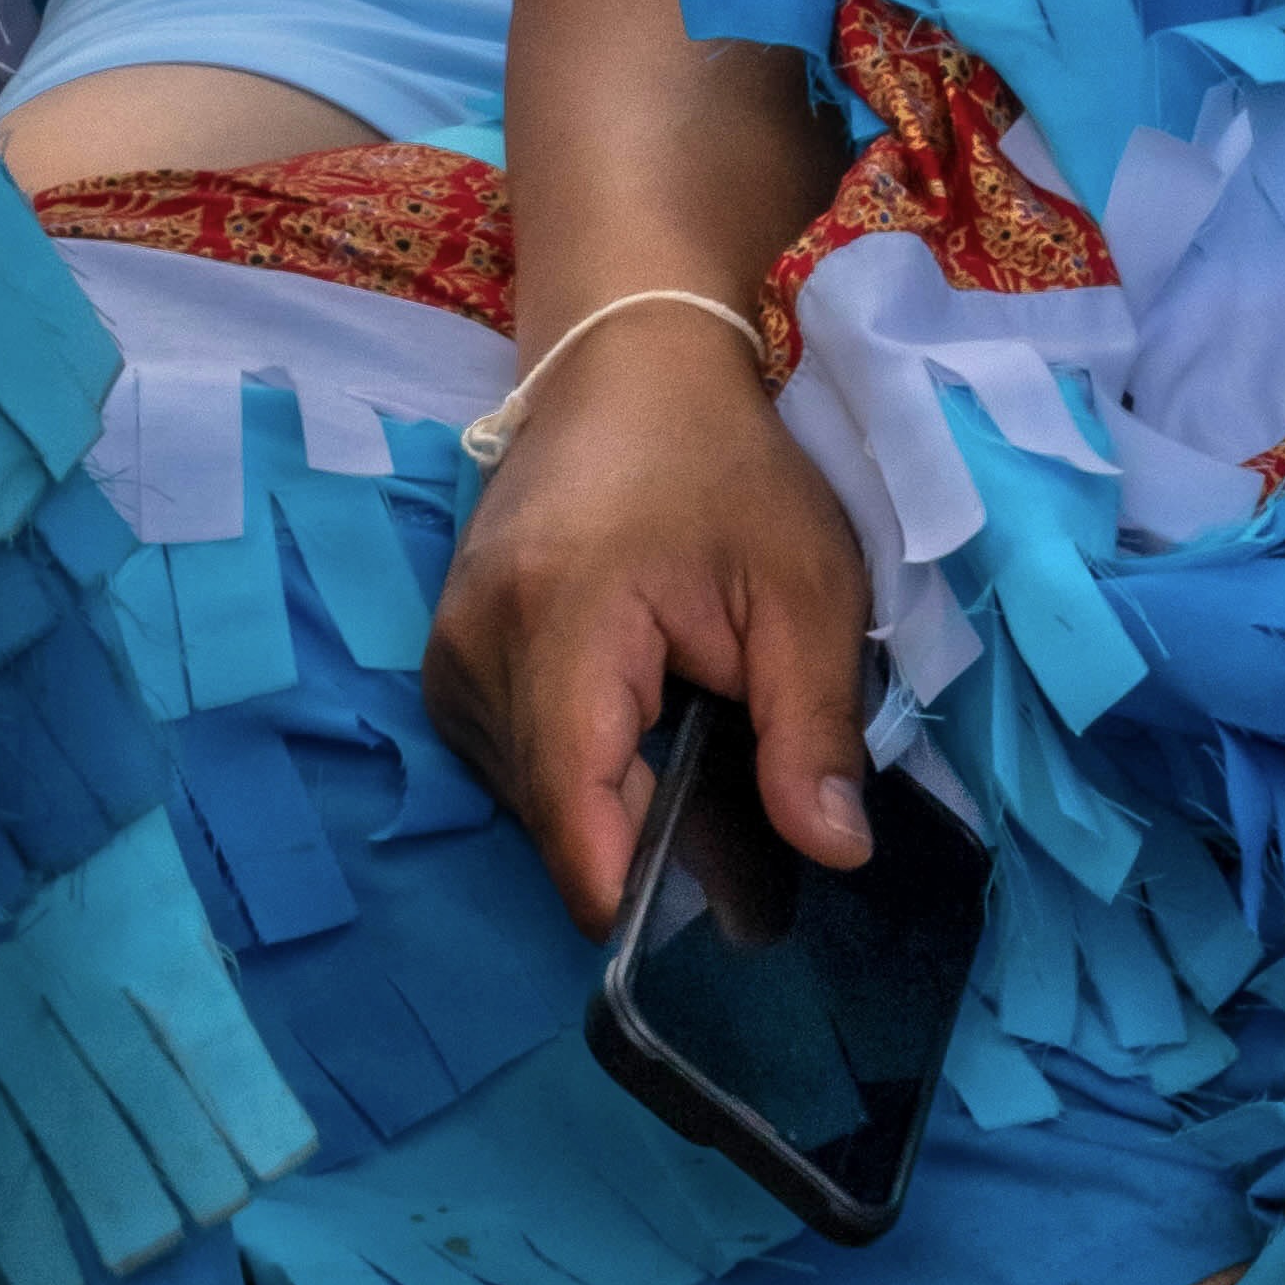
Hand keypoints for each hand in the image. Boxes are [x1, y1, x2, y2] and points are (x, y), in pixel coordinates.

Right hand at [425, 302, 873, 935]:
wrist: (629, 363)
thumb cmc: (727, 466)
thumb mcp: (807, 590)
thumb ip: (814, 728)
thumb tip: (835, 854)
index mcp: (559, 627)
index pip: (574, 817)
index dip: (639, 892)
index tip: (717, 921)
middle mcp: (475, 652)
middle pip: (556, 823)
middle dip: (645, 842)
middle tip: (742, 808)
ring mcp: (449, 657)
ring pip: (530, 804)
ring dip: (612, 803)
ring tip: (688, 737)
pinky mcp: (450, 662)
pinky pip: (513, 764)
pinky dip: (580, 769)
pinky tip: (640, 722)